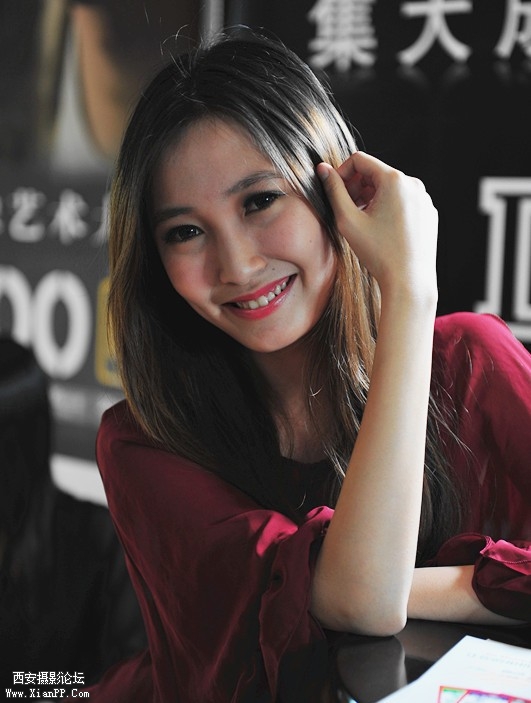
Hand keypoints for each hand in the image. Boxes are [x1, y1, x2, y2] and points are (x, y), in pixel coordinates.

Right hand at [317, 152, 437, 301]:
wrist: (409, 281)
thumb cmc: (379, 253)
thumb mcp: (348, 220)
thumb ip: (334, 190)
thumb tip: (322, 169)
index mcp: (395, 180)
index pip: (359, 160)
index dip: (341, 173)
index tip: (334, 192)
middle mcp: (413, 184)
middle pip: (375, 173)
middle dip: (356, 187)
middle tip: (345, 209)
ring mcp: (424, 199)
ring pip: (389, 188)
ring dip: (371, 198)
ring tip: (361, 221)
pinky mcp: (428, 213)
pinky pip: (404, 202)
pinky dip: (388, 208)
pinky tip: (380, 230)